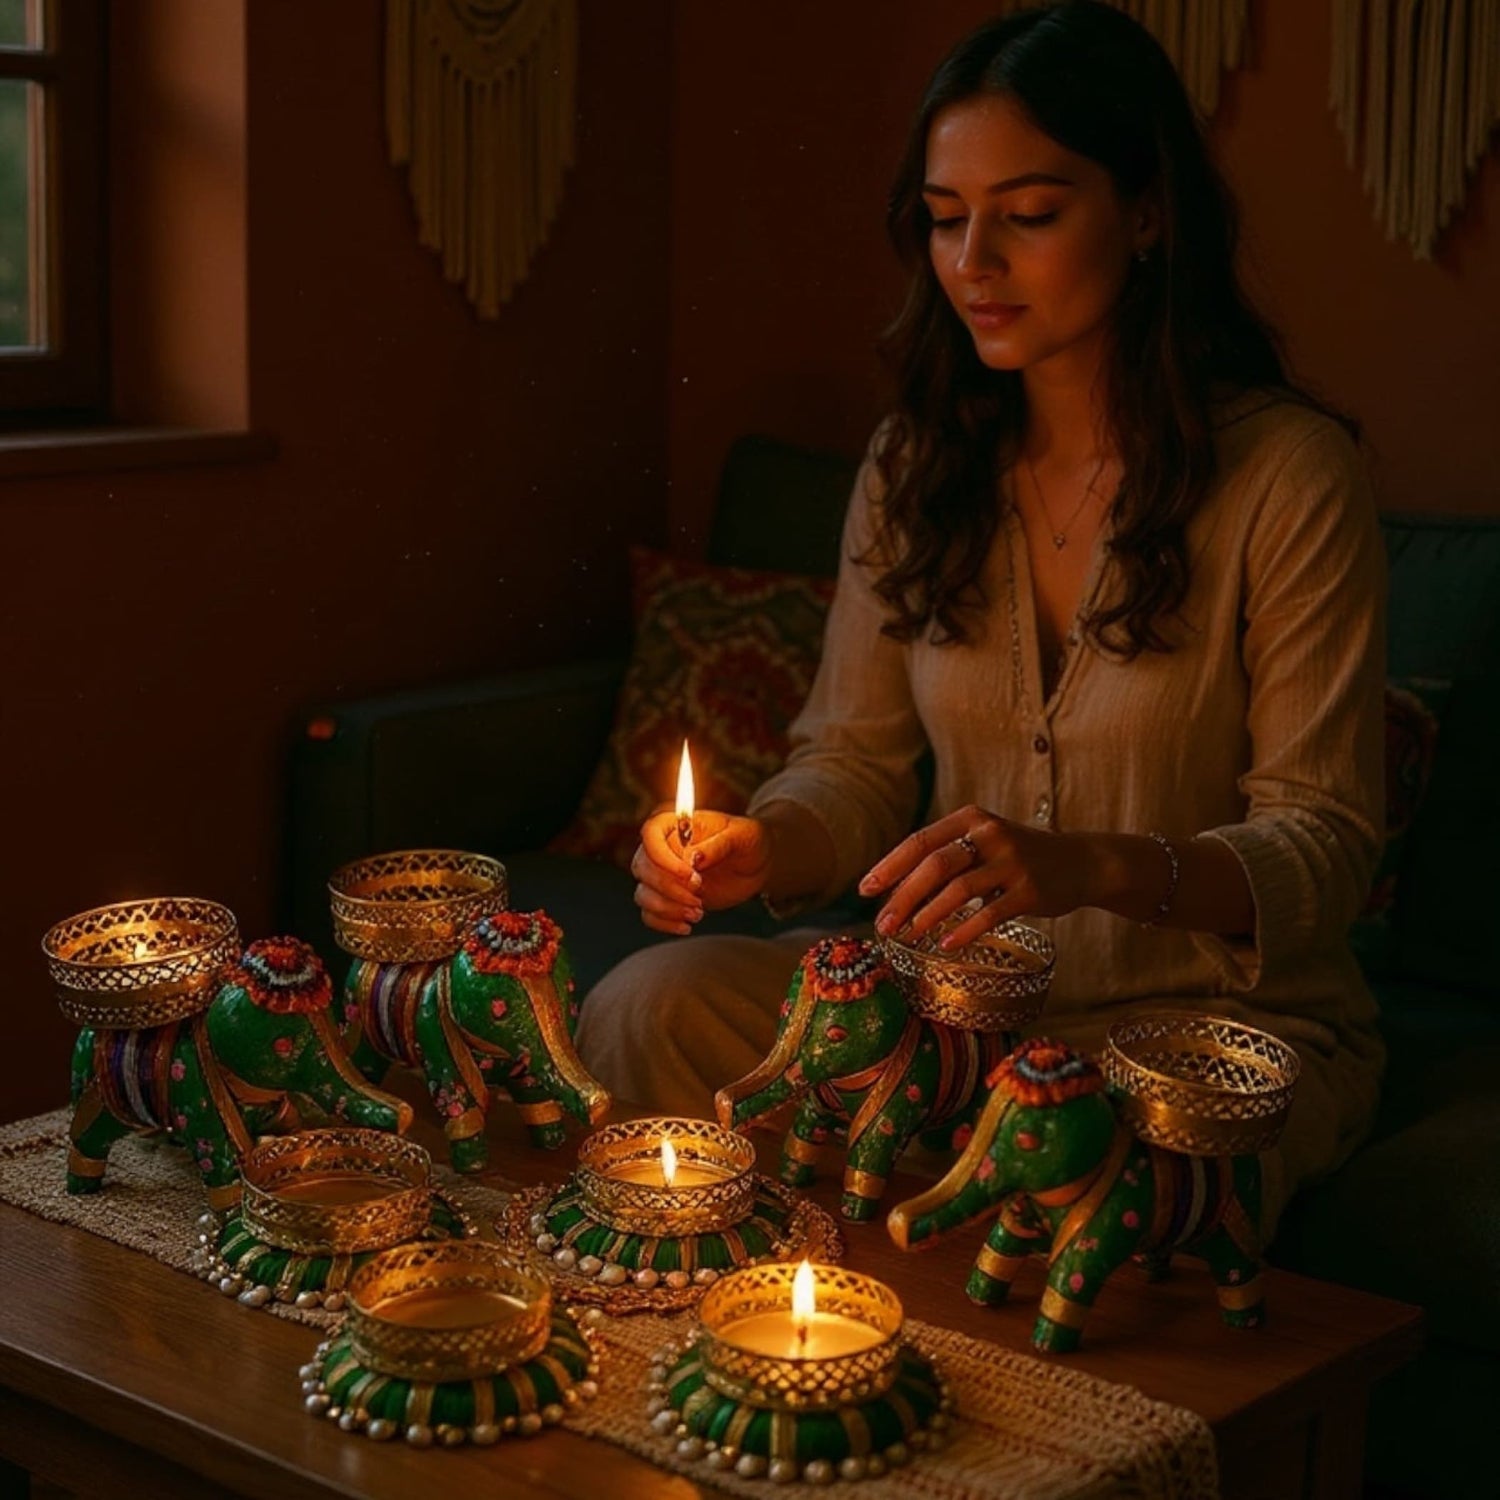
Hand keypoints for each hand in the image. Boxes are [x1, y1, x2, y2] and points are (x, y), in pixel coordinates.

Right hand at [631, 809, 772, 934]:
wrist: (757, 863)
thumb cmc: (749, 840)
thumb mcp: (742, 836)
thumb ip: (718, 844)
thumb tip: (692, 858)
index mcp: (677, 824)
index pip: (651, 834)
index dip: (664, 858)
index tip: (692, 875)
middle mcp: (664, 848)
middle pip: (642, 867)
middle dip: (670, 888)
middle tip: (700, 895)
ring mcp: (664, 874)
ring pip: (643, 893)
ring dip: (667, 908)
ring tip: (698, 912)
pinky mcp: (669, 898)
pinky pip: (649, 913)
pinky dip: (663, 923)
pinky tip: (687, 926)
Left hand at [858, 806, 1094, 947]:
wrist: (1081, 863)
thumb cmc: (1016, 858)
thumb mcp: (981, 843)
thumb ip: (945, 858)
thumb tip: (894, 891)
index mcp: (970, 819)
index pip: (919, 841)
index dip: (889, 866)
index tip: (864, 891)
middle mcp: (989, 834)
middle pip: (934, 865)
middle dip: (903, 896)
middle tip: (883, 924)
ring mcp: (1012, 861)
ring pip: (959, 889)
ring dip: (928, 915)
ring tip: (909, 936)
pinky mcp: (1031, 889)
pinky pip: (990, 912)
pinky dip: (964, 930)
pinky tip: (946, 945)